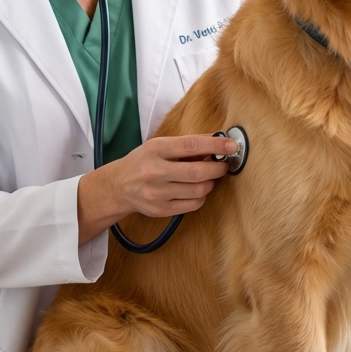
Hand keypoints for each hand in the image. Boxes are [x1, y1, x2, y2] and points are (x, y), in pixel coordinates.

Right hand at [77, 133, 237, 243]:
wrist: (118, 186)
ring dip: (210, 183)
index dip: (216, 146)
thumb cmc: (143, 162)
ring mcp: (157, 193)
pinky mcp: (161, 210)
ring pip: (199, 190)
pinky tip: (196, 189)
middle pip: (198, 172)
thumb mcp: (159, 146)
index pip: (191, 145)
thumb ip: (186, 144)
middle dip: (218, 168)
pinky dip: (201, 196)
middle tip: (224, 164)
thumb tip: (218, 141)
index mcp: (155, 149)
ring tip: (208, 177)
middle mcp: (155, 172)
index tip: (232, 146)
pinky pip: (193, 204)